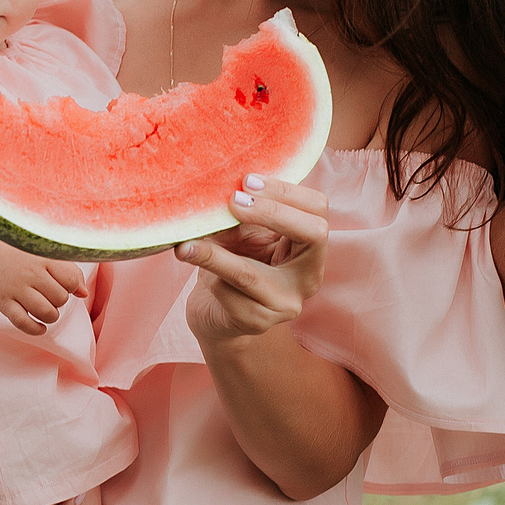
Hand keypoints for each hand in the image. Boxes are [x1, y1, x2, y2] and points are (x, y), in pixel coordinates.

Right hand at [0, 251, 89, 335]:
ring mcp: (16, 289)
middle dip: (60, 301)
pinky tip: (40, 327)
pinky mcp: (4, 303)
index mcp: (44, 259)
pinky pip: (23, 323)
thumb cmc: (27, 261)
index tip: (62, 285)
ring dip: (51, 316)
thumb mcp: (49, 259)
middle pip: (60, 298)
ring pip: (45, 312)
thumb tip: (84, 293)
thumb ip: (70, 273)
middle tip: (50, 296)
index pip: (70, 280)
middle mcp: (30, 273)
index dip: (72, 287)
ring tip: (46, 310)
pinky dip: (35, 329)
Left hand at [179, 173, 328, 344]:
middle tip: (233, 201)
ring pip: (251, 273)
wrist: (215, 312)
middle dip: (273, 212)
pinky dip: (206, 275)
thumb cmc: (233, 262)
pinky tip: (193, 265)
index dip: (286, 191)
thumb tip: (221, 189)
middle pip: (314, 234)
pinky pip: (227, 292)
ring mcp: (285, 304)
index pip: (318, 209)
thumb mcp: (242, 232)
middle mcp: (308, 278)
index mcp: (309, 248)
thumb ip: (242, 213)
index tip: (247, 181)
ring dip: (215, 255)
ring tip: (187, 243)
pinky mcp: (256, 322)